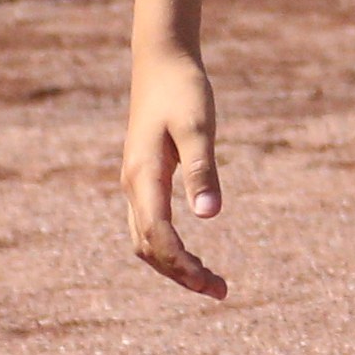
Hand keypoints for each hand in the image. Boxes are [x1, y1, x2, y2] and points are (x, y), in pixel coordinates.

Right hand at [121, 48, 227, 299]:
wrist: (162, 62)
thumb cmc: (183, 91)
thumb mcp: (198, 127)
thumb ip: (202, 170)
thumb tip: (209, 216)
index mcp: (143, 176)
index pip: (157, 234)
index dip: (181, 263)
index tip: (210, 282)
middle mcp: (132, 185)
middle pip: (148, 247)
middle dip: (180, 274)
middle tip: (221, 291)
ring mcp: (134, 183)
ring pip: (145, 240)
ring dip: (174, 265)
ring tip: (211, 283)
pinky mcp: (143, 179)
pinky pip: (149, 226)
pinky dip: (169, 248)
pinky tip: (192, 255)